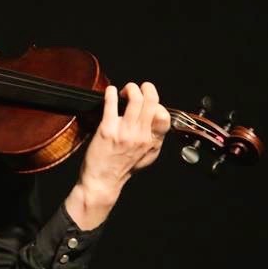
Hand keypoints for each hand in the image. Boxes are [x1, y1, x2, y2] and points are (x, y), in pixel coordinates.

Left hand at [78, 81, 171, 202]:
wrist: (103, 181)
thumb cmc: (123, 168)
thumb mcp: (148, 156)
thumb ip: (154, 138)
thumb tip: (158, 119)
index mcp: (152, 141)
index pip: (164, 115)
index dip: (157, 103)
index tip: (148, 103)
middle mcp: (141, 135)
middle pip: (151, 101)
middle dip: (145, 88)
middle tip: (137, 88)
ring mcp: (124, 132)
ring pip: (135, 99)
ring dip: (129, 88)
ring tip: (123, 92)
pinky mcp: (107, 129)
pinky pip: (111, 104)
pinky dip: (111, 92)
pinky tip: (110, 92)